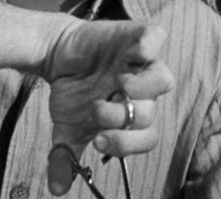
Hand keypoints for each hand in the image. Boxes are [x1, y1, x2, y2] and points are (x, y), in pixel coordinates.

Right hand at [40, 19, 174, 194]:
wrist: (59, 54)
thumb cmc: (72, 93)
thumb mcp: (66, 127)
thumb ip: (65, 156)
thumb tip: (57, 190)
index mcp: (132, 117)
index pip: (148, 138)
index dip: (127, 144)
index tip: (98, 142)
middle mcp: (143, 93)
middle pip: (149, 112)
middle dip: (121, 116)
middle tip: (96, 112)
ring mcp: (142, 64)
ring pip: (164, 78)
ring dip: (144, 86)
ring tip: (119, 85)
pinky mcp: (137, 37)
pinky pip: (155, 38)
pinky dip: (148, 45)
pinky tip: (133, 54)